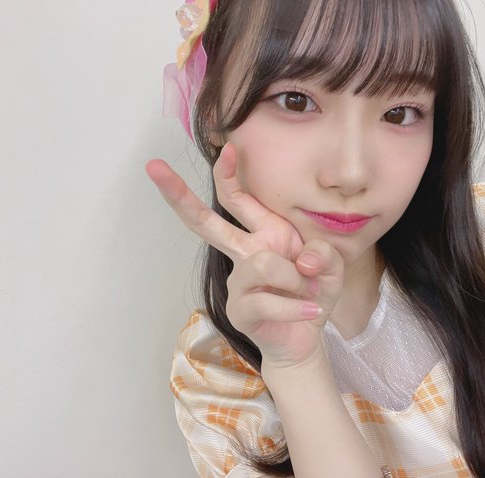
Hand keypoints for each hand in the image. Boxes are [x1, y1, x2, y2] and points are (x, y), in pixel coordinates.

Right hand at [145, 143, 343, 368]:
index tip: (227, 147)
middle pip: (204, 221)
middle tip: (153, 166)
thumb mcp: (331, 267)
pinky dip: (296, 307)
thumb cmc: (315, 294)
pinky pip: (269, 300)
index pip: (237, 199)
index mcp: (265, 233)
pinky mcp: (238, 309)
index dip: (229, 174)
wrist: (308, 337)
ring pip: (263, 265)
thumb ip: (324, 253)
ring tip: (311, 292)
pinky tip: (311, 312)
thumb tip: (302, 258)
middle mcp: (245, 252)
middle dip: (178, 194)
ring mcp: (238, 281)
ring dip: (295, 279)